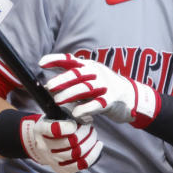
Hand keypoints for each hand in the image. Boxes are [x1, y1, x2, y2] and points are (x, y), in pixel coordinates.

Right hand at [19, 114, 102, 172]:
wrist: (41, 141)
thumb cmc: (53, 123)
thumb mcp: (55, 113)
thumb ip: (69, 111)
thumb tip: (86, 116)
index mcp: (41, 129)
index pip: (53, 129)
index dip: (67, 127)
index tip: (75, 124)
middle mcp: (44, 146)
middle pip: (71, 142)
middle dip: (85, 132)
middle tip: (89, 126)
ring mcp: (52, 159)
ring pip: (77, 153)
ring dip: (90, 142)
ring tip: (93, 134)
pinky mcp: (61, 169)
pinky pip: (79, 165)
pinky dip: (92, 155)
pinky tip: (97, 145)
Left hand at [39, 53, 157, 126]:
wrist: (130, 96)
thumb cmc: (104, 88)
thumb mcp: (89, 78)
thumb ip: (73, 80)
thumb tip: (50, 84)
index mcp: (89, 66)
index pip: (70, 60)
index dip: (55, 60)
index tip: (41, 63)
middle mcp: (96, 73)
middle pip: (77, 74)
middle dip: (62, 79)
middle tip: (49, 86)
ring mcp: (105, 86)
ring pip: (86, 88)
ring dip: (70, 94)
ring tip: (58, 100)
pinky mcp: (111, 100)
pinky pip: (97, 103)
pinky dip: (86, 108)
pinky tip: (76, 113)